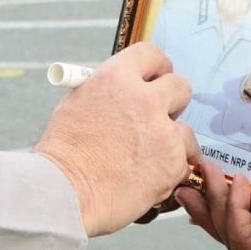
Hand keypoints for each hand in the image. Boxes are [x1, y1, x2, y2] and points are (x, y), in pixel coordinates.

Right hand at [33, 43, 197, 236]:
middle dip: (172, 104)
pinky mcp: (173, 163)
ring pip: (186, 131)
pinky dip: (171, 172)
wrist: (64, 193)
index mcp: (116, 78)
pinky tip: (150, 179)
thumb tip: (125, 92)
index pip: (152, 55)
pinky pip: (184, 163)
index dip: (157, 69)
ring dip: (173, 143)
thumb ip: (108, 93)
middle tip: (159, 120)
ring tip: (150, 161)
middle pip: (180, 87)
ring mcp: (162, 132)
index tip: (157, 80)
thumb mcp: (77, 104)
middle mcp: (144, 99)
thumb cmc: (63, 155)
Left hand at [175, 153, 250, 249]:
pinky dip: (233, 218)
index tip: (236, 178)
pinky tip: (215, 208)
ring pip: (244, 240)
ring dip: (216, 215)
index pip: (247, 247)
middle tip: (198, 176)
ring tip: (190, 192)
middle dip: (215, 211)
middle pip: (240, 245)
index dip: (232, 214)